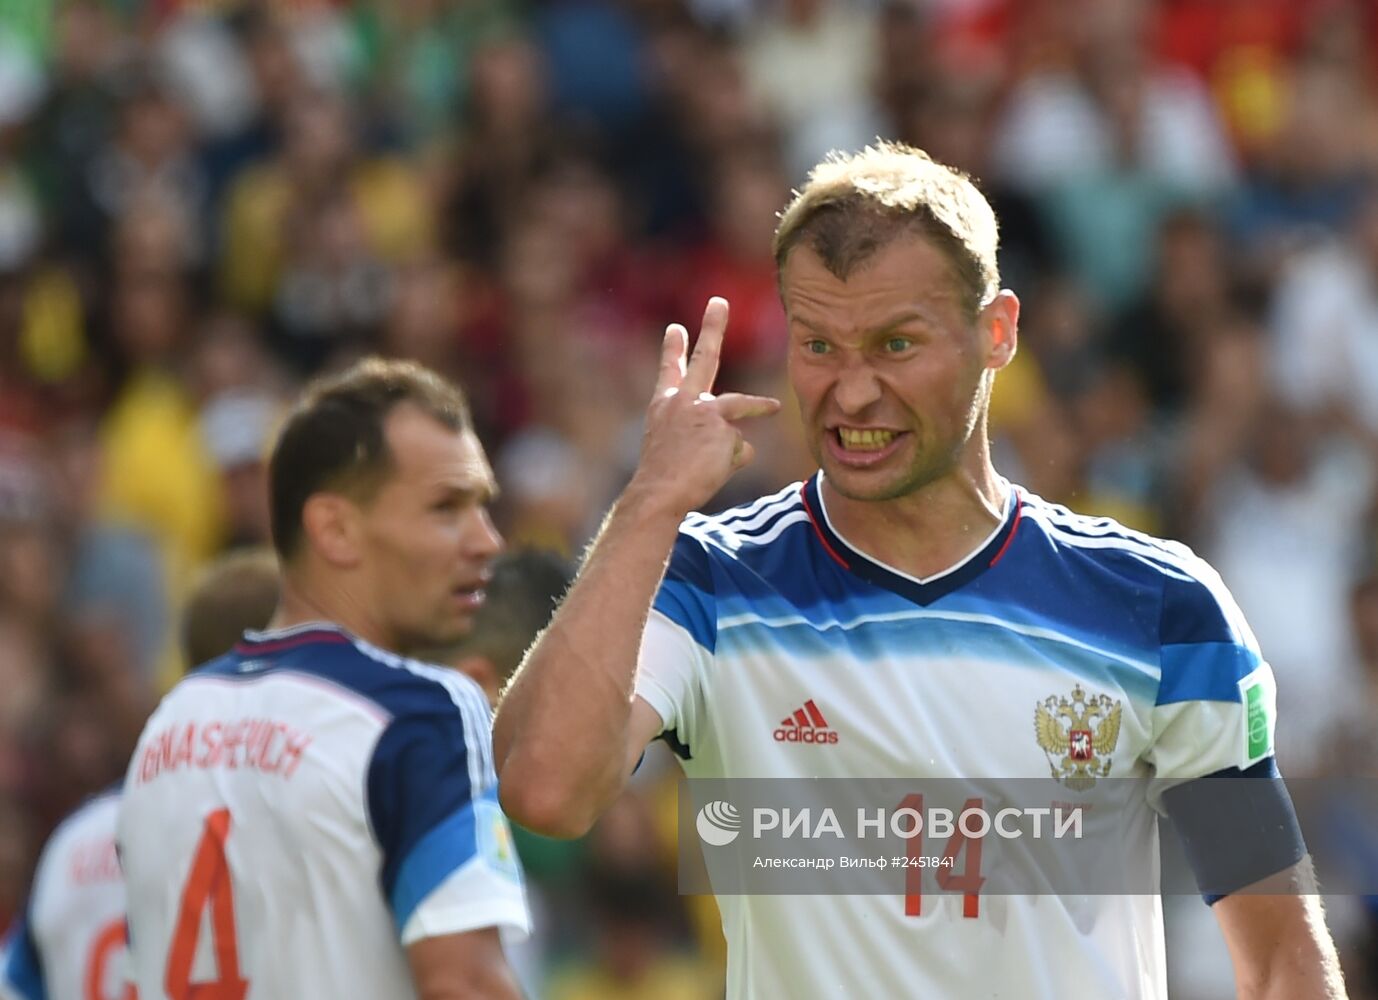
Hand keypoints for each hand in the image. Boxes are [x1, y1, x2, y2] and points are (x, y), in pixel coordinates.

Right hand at [627, 297, 780, 519]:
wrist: (659, 492)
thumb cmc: (665, 478)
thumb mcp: (677, 449)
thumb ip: (707, 437)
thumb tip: (746, 443)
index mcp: (665, 405)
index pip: (670, 371)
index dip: (673, 349)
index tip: (676, 328)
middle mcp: (684, 401)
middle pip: (705, 358)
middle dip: (712, 327)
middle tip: (720, 302)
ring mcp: (706, 412)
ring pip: (740, 405)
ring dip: (761, 405)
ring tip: (774, 407)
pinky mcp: (724, 429)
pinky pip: (741, 449)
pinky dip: (732, 463)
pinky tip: (714, 471)